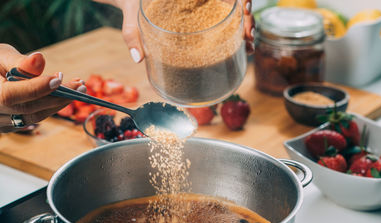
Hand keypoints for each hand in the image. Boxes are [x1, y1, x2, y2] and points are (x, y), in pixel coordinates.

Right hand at [0, 44, 85, 132]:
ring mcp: (1, 123)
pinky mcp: (10, 126)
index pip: (12, 95)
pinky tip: (64, 94)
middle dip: (58, 96)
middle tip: (81, 85)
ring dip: (60, 102)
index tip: (59, 78)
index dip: (37, 88)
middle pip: (29, 108)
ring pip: (36, 116)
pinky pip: (35, 118)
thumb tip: (40, 59)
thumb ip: (19, 61)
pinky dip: (51, 106)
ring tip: (78, 87)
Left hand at [94, 0, 255, 61]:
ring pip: (232, 14)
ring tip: (248, 47)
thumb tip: (138, 58)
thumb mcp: (131, 12)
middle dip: (247, 18)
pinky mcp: (202, 18)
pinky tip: (241, 48)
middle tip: (248, 37)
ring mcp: (204, 7)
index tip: (245, 8)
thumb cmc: (131, 1)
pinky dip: (234, 35)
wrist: (130, 0)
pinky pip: (222, 24)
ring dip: (244, 28)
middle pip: (233, 2)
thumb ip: (132, 32)